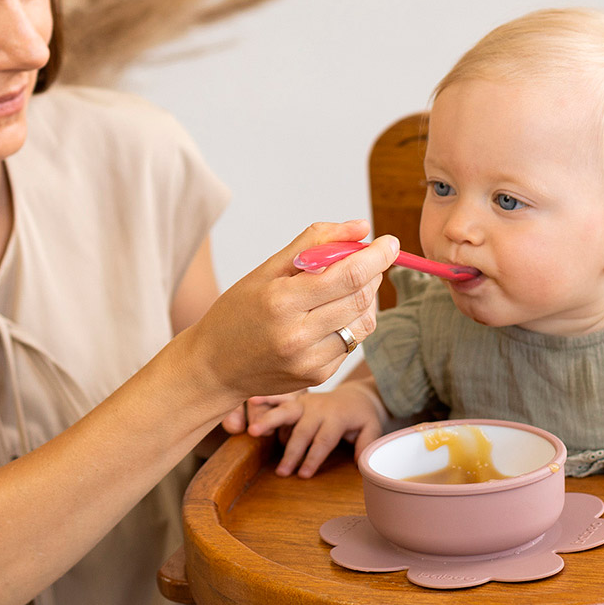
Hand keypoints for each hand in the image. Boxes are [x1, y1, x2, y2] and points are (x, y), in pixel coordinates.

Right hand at [183, 220, 397, 403]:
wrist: (214, 367)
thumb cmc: (238, 312)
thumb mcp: (266, 269)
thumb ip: (314, 243)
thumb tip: (361, 227)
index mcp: (282, 301)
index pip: (348, 275)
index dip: (377, 256)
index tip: (389, 242)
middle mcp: (298, 335)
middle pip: (361, 297)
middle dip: (373, 273)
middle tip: (366, 261)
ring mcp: (309, 361)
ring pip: (364, 322)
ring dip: (365, 300)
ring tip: (343, 290)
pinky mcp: (317, 377)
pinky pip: (351, 344)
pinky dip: (349, 324)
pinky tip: (327, 319)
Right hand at [245, 382, 387, 477]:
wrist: (356, 395)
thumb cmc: (362, 417)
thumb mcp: (372, 428)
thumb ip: (366, 444)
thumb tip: (360, 464)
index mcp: (337, 417)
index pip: (323, 440)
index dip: (313, 458)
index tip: (303, 476)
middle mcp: (319, 408)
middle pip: (302, 431)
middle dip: (291, 452)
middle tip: (281, 472)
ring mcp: (306, 402)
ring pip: (286, 412)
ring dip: (269, 421)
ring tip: (252, 432)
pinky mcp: (297, 400)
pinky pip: (280, 399)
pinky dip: (266, 398)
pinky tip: (251, 400)